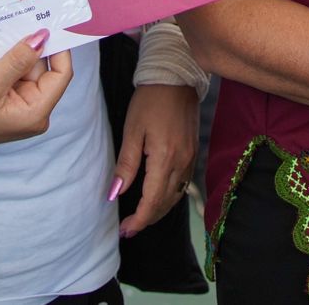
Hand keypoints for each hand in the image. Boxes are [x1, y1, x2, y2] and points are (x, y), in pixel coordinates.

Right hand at [0, 31, 72, 154]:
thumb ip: (18, 60)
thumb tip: (42, 37)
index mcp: (36, 113)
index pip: (61, 74)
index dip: (58, 48)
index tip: (48, 25)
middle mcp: (34, 111)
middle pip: (45, 70)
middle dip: (31, 50)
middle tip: (19, 25)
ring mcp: (22, 107)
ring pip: (29, 70)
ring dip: (17, 55)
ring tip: (1, 40)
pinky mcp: (11, 102)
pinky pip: (17, 75)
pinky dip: (8, 63)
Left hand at [113, 84, 198, 237]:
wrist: (176, 78)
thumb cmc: (150, 101)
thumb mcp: (132, 131)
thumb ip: (126, 165)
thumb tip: (115, 194)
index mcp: (165, 158)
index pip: (152, 201)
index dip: (138, 220)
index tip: (124, 230)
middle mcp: (182, 163)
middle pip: (165, 203)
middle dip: (147, 219)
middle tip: (128, 228)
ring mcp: (190, 158)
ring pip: (175, 196)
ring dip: (158, 210)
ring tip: (140, 217)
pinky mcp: (193, 152)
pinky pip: (182, 184)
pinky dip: (169, 196)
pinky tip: (157, 197)